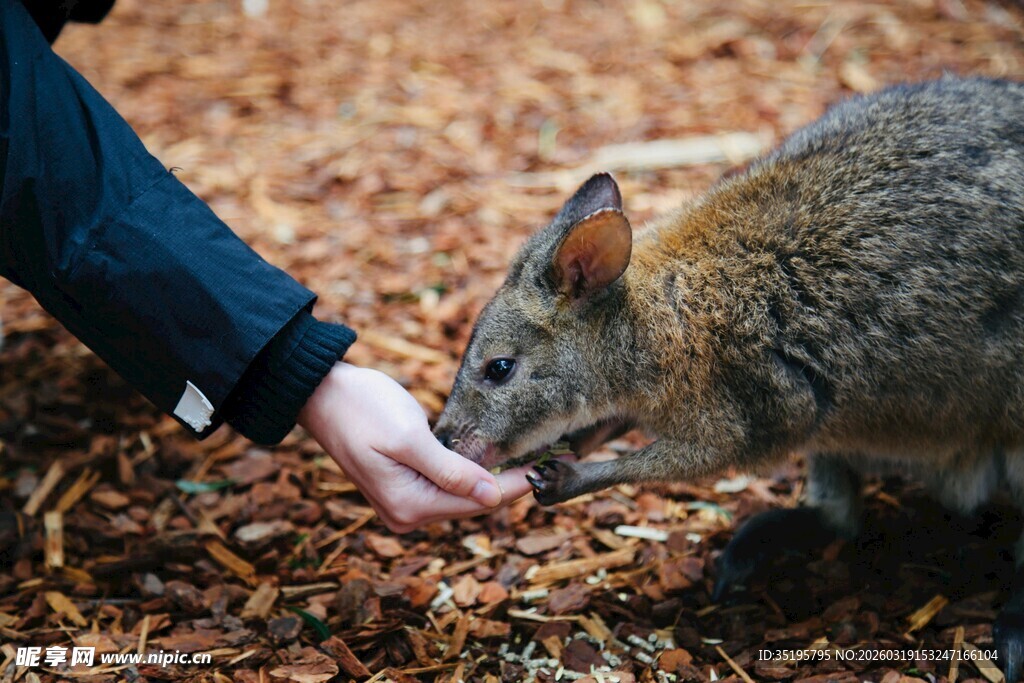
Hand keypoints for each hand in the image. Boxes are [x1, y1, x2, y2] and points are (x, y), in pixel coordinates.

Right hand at [297, 362, 534, 532]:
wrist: (320, 394)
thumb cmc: (362, 408)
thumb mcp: (410, 438)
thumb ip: (452, 472)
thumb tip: (493, 497)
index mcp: (410, 505)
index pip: (480, 501)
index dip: (520, 484)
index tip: (557, 468)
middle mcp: (406, 514)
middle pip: (474, 503)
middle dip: (512, 482)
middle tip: (556, 461)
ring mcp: (403, 502)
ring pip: (462, 496)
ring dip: (494, 479)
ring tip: (534, 460)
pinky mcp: (403, 485)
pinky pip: (447, 486)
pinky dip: (472, 474)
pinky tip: (495, 460)